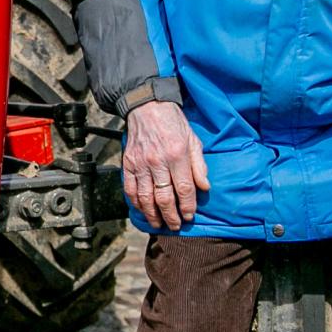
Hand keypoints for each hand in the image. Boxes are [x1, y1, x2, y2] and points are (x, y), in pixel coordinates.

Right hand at [122, 99, 209, 230]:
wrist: (147, 106)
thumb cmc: (173, 123)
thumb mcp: (193, 139)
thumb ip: (199, 165)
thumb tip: (204, 188)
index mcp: (177, 155)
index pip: (184, 188)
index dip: (187, 206)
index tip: (189, 216)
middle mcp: (157, 161)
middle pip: (163, 197)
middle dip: (170, 215)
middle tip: (175, 226)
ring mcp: (140, 163)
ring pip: (145, 197)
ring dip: (152, 214)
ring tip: (158, 224)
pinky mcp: (127, 163)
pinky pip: (130, 189)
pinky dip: (136, 203)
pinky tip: (143, 210)